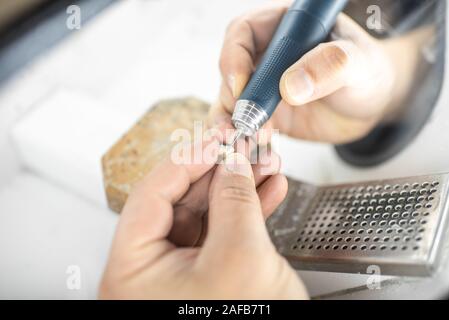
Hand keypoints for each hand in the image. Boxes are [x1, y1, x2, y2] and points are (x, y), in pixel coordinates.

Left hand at [99, 136, 307, 298]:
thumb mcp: (239, 257)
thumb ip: (235, 200)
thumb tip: (234, 162)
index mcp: (132, 270)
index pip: (152, 193)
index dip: (187, 158)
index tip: (215, 137)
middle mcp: (149, 271)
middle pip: (180, 200)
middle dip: (220, 170)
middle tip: (243, 146)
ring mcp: (181, 273)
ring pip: (206, 214)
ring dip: (238, 187)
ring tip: (265, 164)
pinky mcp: (208, 275)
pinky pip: (224, 232)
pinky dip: (248, 210)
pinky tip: (268, 190)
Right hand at [209, 1, 422, 143]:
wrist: (371, 106)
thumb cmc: (367, 73)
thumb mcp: (359, 63)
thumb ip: (330, 66)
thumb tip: (290, 86)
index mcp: (286, 28)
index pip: (245, 32)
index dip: (235, 57)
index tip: (241, 86)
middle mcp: (268, 54)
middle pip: (230, 69)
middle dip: (231, 96)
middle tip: (243, 120)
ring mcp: (264, 85)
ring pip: (230, 99)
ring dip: (230, 121)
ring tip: (240, 139)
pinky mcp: (265, 112)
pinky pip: (243, 123)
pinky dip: (240, 137)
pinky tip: (249, 147)